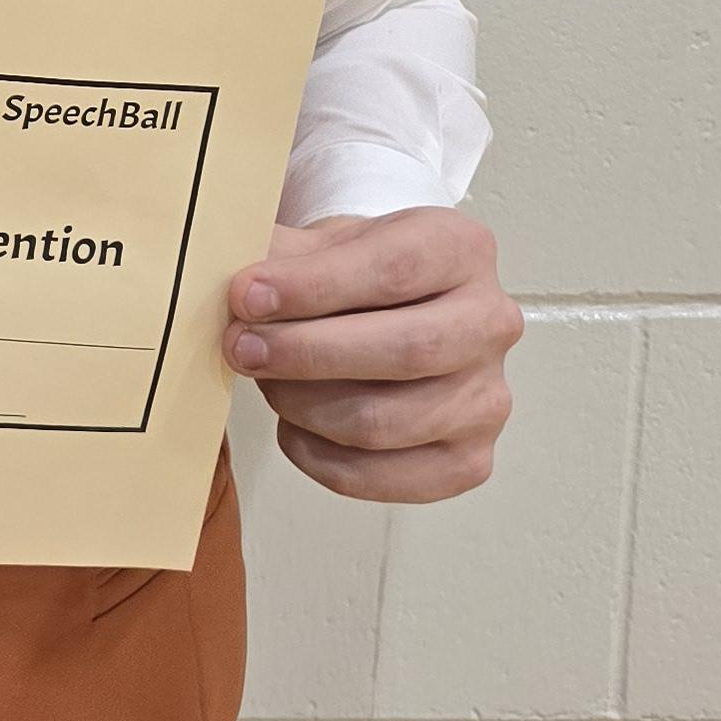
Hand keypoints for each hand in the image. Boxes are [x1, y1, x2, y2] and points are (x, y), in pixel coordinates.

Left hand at [225, 208, 519, 501]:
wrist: (393, 313)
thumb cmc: (352, 276)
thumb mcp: (319, 243)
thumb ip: (278, 257)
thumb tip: (230, 287)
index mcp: (460, 250)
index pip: (395, 270)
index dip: (313, 288)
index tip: (246, 296)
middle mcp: (490, 323)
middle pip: (408, 350)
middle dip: (307, 354)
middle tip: (241, 348)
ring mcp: (487, 398)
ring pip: (386, 422)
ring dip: (304, 406)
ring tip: (267, 382)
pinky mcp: (468, 459)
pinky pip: (385, 476)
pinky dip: (321, 458)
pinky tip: (294, 427)